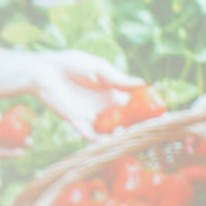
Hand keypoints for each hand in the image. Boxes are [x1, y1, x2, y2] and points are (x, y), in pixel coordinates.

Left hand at [27, 50, 141, 137]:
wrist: (47, 70)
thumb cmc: (73, 64)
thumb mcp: (99, 68)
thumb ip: (118, 78)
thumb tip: (142, 83)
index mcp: (112, 93)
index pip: (133, 105)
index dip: (145, 110)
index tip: (159, 113)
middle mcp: (104, 107)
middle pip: (124, 121)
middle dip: (135, 126)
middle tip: (145, 129)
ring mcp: (90, 116)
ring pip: (108, 132)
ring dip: (118, 136)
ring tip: (125, 133)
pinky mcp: (76, 121)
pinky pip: (90, 135)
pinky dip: (100, 140)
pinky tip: (109, 140)